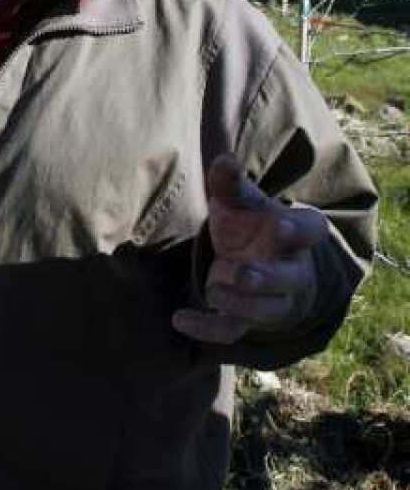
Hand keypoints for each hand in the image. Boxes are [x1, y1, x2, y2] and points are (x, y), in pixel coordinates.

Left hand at [171, 154, 328, 344]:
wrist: (255, 257)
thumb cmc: (250, 223)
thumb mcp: (239, 201)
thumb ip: (230, 183)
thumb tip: (225, 160)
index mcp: (294, 233)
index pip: (311, 230)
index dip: (299, 230)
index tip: (280, 224)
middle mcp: (291, 269)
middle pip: (290, 279)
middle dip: (267, 279)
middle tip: (243, 273)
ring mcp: (272, 297)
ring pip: (267, 310)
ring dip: (241, 304)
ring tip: (213, 291)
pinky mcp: (248, 318)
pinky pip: (233, 329)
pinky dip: (208, 329)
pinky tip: (179, 319)